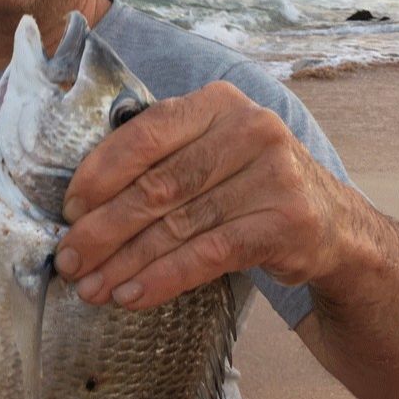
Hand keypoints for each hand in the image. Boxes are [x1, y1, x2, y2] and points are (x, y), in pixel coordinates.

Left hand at [54, 80, 349, 309]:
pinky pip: (208, 255)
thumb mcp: (208, 156)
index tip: (68, 212)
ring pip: (177, 225)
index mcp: (216, 103)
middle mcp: (249, 129)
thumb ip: (157, 165)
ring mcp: (273, 175)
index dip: (99, 175)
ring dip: (124, 263)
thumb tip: (79, 212)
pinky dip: (162, 279)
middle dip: (103, 229)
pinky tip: (130, 295)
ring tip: (89, 288)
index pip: (145, 135)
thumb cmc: (246, 187)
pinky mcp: (285, 222)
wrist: (329, 222)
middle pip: (157, 186)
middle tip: (69, 261)